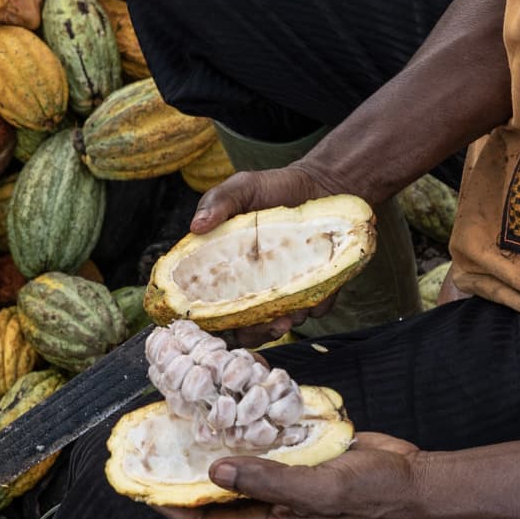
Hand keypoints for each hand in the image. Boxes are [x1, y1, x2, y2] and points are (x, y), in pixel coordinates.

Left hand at [153, 433, 425, 518]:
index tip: (141, 487)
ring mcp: (282, 479)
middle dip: (183, 473)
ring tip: (185, 413)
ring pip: (235, 464)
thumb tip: (215, 470)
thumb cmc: (369, 494)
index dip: (170, 511)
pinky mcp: (296, 455)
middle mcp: (268, 503)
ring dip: (212, 442)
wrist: (410, 477)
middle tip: (156, 441)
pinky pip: (261, 440)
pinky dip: (246, 420)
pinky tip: (235, 395)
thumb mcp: (318, 488)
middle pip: (212, 494)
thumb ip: (268, 481)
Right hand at [190, 161, 359, 346]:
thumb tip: (196, 227)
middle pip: (246, 325)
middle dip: (256, 333)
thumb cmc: (275, 187)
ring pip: (281, 321)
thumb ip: (218, 202)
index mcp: (228, 268)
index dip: (213, 319)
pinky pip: (315, 307)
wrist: (323, 185)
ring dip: (286, 322)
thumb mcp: (242, 187)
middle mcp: (253, 285)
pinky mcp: (315, 288)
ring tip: (292, 313)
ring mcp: (284, 289)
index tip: (222, 322)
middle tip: (270, 324)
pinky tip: (318, 294)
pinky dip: (316, 305)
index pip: (212, 303)